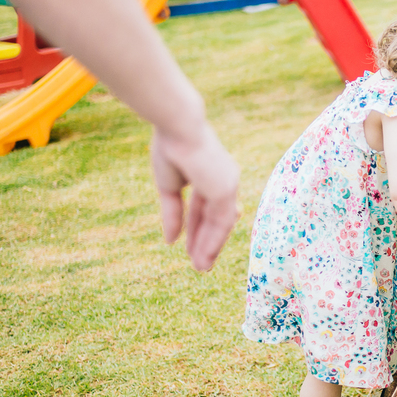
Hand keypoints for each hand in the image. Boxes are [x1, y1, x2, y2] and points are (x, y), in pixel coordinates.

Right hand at [151, 122, 240, 270]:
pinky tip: (201, 256)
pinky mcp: (226, 190)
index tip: (187, 248)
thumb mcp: (169, 187)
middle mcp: (224, 180)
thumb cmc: (170, 148)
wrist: (177, 128)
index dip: (196, 230)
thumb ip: (173, 213)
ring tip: (200, 268)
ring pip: (220, 224)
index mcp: (210, 175)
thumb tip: (170, 241)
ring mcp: (227, 185)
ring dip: (210, 247)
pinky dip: (211, 241)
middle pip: (216, 219)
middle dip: (206, 242)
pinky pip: (220, 222)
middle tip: (200, 265)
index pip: (204, 209)